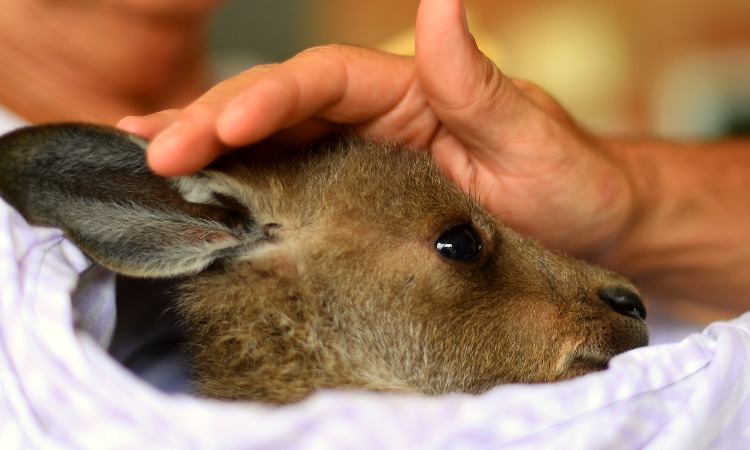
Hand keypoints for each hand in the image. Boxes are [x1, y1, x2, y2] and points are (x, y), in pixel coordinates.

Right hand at [118, 0, 634, 257]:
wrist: (588, 233)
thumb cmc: (568, 185)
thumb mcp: (530, 137)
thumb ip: (476, 79)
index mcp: (410, 93)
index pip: (323, 80)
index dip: (267, 96)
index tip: (218, 125)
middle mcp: (378, 118)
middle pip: (281, 106)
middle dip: (214, 123)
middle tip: (151, 152)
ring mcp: (363, 157)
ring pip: (273, 142)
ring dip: (209, 147)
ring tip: (143, 157)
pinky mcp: (358, 198)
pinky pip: (291, 183)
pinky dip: (242, 183)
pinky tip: (197, 191)